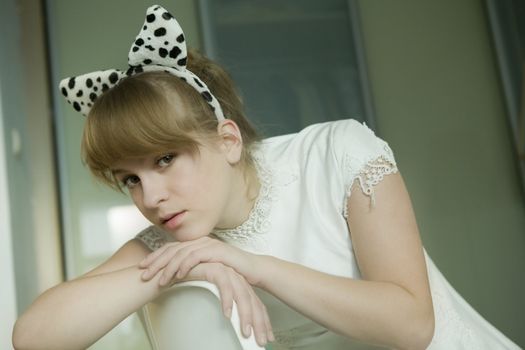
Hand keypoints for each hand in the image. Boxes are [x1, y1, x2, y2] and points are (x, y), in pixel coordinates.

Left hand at [139, 236, 259, 284]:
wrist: (252, 269)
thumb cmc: (230, 271)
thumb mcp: (207, 268)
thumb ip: (193, 268)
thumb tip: (175, 275)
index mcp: (195, 244)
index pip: (170, 248)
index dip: (155, 257)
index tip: (141, 268)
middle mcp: (199, 241)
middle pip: (172, 249)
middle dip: (155, 262)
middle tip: (143, 275)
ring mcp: (208, 244)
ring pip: (181, 254)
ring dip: (168, 267)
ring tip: (159, 281)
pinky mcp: (216, 251)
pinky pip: (196, 257)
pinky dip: (185, 265)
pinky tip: (177, 275)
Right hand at [170, 262, 274, 345]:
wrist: (162, 274)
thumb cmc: (183, 290)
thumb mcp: (206, 300)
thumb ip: (220, 306)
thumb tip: (232, 327)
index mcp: (234, 283)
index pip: (252, 303)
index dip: (260, 321)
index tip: (265, 338)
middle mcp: (232, 275)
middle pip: (251, 299)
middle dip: (258, 321)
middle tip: (261, 340)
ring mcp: (223, 269)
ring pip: (241, 292)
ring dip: (245, 313)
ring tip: (246, 331)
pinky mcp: (212, 266)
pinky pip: (224, 283)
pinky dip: (227, 299)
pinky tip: (228, 314)